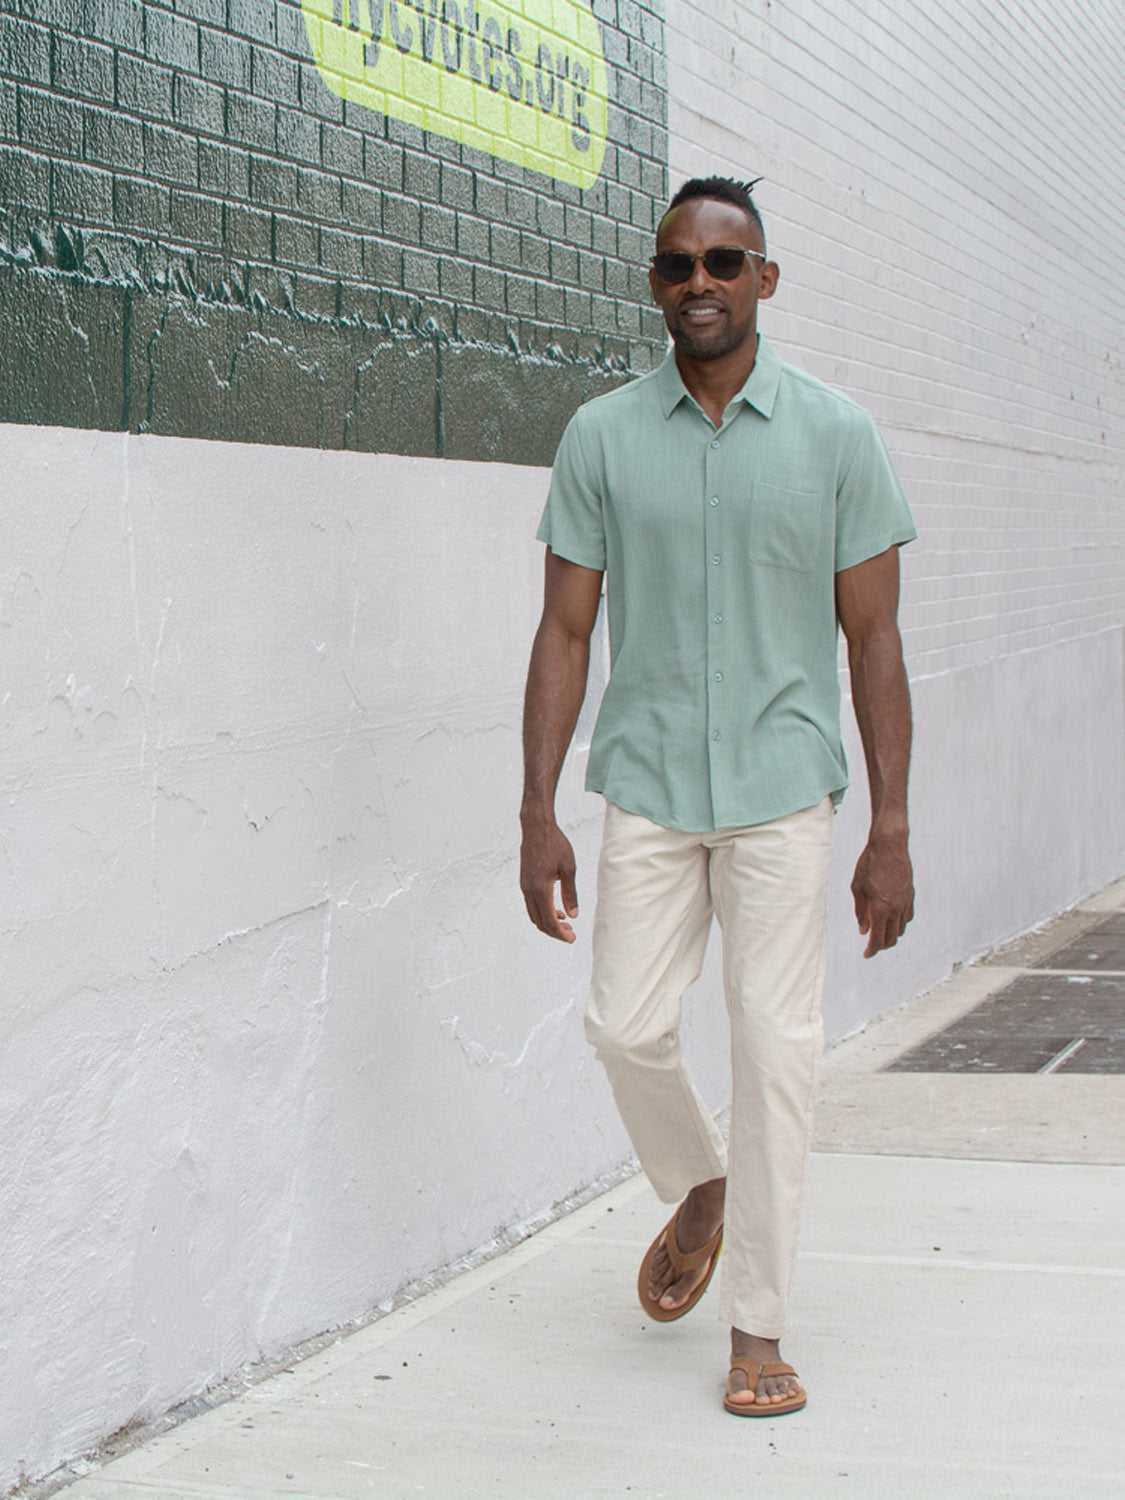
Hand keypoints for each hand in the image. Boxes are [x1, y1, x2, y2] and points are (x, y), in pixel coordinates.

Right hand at [520, 819, 579, 942]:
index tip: (572, 938)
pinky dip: (543, 912)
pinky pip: (531, 904)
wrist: (536, 827)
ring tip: (565, 922)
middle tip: (571, 933)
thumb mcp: (569, 869)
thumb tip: (573, 915)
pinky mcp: (525, 881)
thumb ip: (570, 894)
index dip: (560, 934)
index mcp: (541, 889)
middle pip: (540, 922)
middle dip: (555, 931)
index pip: (549, 921)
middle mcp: (529, 891)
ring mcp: (525, 886)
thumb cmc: (555, 844)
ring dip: (548, 922)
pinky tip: (555, 908)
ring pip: (534, 914)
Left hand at [851, 833, 913, 957]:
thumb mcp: (857, 887)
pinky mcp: (910, 894)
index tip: (866, 954)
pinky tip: (891, 918)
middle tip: (872, 944)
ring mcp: (905, 902)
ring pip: (901, 928)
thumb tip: (863, 929)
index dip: (872, 950)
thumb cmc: (869, 864)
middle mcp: (895, 908)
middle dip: (882, 945)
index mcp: (880, 908)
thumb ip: (861, 911)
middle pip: (892, 938)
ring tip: (880, 931)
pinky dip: (899, 922)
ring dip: (891, 934)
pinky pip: (907, 916)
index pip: (878, 938)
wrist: (889, 845)